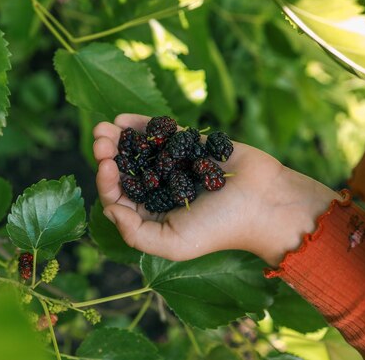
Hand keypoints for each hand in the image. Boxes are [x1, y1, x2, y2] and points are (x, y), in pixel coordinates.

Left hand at [93, 114, 340, 265]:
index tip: (107, 165)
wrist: (264, 202)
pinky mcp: (187, 145)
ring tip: (103, 128)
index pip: (118, 197)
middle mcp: (158, 190)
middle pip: (124, 171)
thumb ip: (135, 234)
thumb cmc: (219, 228)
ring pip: (137, 150)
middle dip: (107, 154)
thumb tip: (109, 209)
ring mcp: (172, 165)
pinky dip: (140, 125)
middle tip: (99, 140)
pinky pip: (160, 133)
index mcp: (151, 216)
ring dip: (117, 138)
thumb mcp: (172, 244)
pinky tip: (122, 119)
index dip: (107, 181)